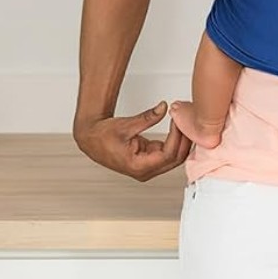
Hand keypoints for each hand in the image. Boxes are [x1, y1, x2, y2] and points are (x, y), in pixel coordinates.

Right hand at [73, 101, 191, 181]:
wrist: (90, 138)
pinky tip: (177, 128)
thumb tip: (163, 107)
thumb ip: (147, 117)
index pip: (167, 155)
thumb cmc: (102, 135)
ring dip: (180, 141)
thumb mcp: (126, 125)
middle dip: (183, 141)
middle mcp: (144, 171)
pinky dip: (173, 141)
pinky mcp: (148, 161)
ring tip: (183, 123)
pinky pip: (167, 153)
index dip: (176, 138)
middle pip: (174, 160)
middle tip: (187, 122)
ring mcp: (147, 167)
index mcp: (138, 166)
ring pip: (173, 158)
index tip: (178, 121)